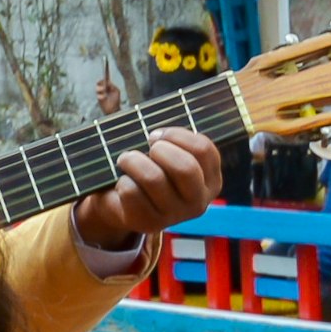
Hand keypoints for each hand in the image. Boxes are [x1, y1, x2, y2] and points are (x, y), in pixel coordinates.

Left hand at [72, 127, 221, 251]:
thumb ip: (160, 132)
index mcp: (210, 179)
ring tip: (126, 160)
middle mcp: (199, 200)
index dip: (176, 134)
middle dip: (159, 150)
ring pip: (154, 178)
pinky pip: (131, 192)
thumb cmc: (145, 168)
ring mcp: (175, 215)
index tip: (156, 134)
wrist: (120, 202)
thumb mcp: (161, 150)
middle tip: (146, 149)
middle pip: (185, 167)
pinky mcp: (149, 223)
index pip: (204, 149)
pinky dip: (122, 180)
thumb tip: (132, 108)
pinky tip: (123, 183)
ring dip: (133, 161)